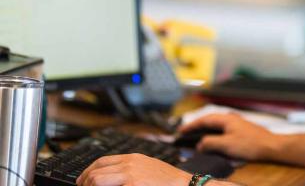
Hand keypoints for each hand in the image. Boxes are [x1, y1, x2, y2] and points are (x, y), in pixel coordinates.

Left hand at [76, 153, 190, 185]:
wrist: (184, 185)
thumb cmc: (169, 181)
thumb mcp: (148, 168)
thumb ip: (132, 170)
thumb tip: (116, 177)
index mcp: (133, 158)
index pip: (102, 161)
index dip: (89, 171)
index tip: (82, 180)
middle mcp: (129, 163)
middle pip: (96, 170)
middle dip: (85, 181)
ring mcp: (130, 174)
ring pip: (97, 179)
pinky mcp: (132, 184)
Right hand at [178, 113, 276, 160]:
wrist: (271, 146)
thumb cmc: (249, 144)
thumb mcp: (226, 145)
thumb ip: (210, 143)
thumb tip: (199, 144)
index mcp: (225, 118)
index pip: (204, 120)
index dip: (191, 125)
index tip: (180, 131)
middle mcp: (230, 118)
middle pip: (209, 120)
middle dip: (196, 127)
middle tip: (185, 134)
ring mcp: (236, 123)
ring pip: (216, 125)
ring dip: (205, 131)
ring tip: (195, 137)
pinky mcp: (241, 130)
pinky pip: (222, 130)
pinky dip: (213, 134)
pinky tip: (213, 140)